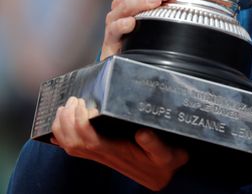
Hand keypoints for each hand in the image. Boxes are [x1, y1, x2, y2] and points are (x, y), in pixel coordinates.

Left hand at [51, 97, 187, 190]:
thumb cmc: (166, 162)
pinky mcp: (100, 154)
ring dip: (62, 128)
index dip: (80, 123)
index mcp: (117, 152)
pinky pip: (74, 150)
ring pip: (70, 147)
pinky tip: (59, 130)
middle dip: (67, 121)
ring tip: (65, 108)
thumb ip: (156, 144)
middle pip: (73, 142)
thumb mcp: (168, 154)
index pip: (89, 140)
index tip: (84, 104)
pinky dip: (63, 139)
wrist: (162, 176)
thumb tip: (142, 132)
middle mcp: (105, 155)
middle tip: (73, 100)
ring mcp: (100, 156)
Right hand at [101, 0, 172, 60]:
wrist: (125, 71)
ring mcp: (114, 27)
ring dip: (139, 3)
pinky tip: (130, 23)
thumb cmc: (142, 46)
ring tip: (155, 2)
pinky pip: (113, 30)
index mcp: (133, 8)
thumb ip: (164, 12)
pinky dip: (121, 25)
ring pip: (122, 9)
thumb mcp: (155, 27)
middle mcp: (122, 14)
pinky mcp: (110, 43)